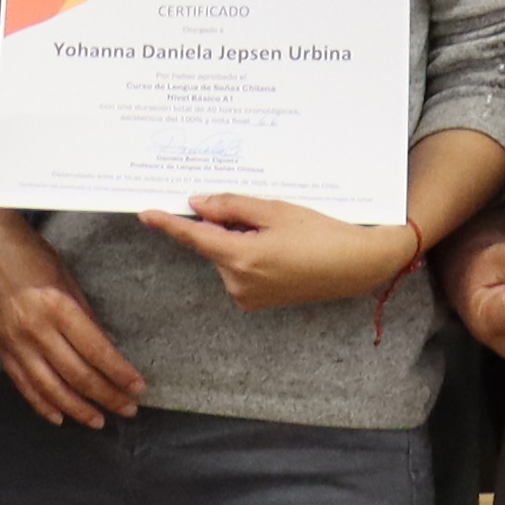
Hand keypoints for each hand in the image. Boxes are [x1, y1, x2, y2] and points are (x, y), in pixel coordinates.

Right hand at [0, 201, 147, 425]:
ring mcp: (15, 343)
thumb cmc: (27, 252)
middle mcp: (35, 329)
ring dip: (77, 409)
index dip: (119, 372)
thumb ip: (85, 314)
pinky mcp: (0, 349)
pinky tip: (59, 417)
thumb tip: (108, 347)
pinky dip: (42, 404)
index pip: (96, 350)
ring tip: (99, 420)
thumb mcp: (65, 276)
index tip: (137, 387)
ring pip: (51, 388)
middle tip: (128, 409)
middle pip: (77, 375)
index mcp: (57, 306)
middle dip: (106, 396)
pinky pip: (23, 385)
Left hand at [140, 191, 421, 315]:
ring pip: (229, 255)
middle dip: (228, 224)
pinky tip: (282, 247)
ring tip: (282, 232)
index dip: (169, 224)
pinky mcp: (259, 301)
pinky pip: (242, 269)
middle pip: (215, 243)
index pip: (195, 237)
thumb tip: (198, 204)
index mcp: (242, 258)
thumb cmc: (322, 235)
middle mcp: (239, 283)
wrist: (358, 265)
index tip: (146, 214)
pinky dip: (251, 253)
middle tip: (264, 213)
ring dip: (242, 238)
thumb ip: (232, 206)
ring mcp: (249, 296)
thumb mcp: (276, 210)